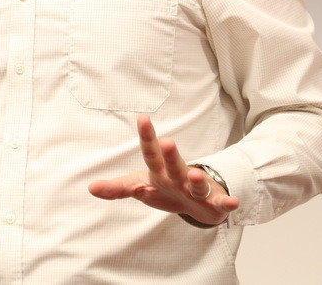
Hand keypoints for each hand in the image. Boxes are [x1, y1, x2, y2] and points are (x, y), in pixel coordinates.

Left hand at [87, 115, 239, 225]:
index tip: (142, 118)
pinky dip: (226, 202)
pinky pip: (219, 203)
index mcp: (159, 171)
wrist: (196, 203)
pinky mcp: (212, 203)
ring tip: (193, 175)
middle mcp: (178, 175)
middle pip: (173, 164)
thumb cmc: (165, 190)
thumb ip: (117, 188)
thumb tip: (90, 187)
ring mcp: (196, 188)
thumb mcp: (140, 187)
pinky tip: (232, 202)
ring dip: (195, 180)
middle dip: (170, 155)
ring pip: (196, 183)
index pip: (150, 152)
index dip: (146, 137)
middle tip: (167, 141)